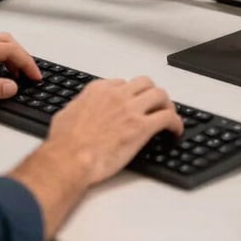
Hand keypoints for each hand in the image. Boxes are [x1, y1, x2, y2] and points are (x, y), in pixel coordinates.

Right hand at [9, 76, 182, 237]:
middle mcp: (117, 95)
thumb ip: (77, 107)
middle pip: (145, 83)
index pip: (122, 83)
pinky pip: (167, 118)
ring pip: (160, 95)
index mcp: (98, 90)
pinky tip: (175, 131)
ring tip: (168, 115)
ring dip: (166, 104)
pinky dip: (176, 123)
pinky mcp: (142, 127)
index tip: (132, 102)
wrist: (70, 158)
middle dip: (151, 93)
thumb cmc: (64, 142)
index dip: (130, 93)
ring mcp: (131, 109)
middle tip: (155, 105)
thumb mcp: (66, 114)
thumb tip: (78, 110)